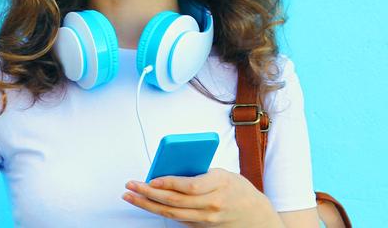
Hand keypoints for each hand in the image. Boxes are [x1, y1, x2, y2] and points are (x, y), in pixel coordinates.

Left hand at [122, 168, 279, 226]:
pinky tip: (147, 204)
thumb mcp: (223, 173)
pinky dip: (160, 211)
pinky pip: (177, 219)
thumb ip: (200, 172)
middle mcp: (212, 204)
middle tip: (131, 185)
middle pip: (175, 201)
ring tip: (131, 195)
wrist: (256, 217)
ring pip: (172, 213)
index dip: (168, 183)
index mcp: (219, 184)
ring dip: (148, 205)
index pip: (189, 186)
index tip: (151, 178)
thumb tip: (171, 168)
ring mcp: (207, 219)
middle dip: (148, 194)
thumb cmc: (238, 189)